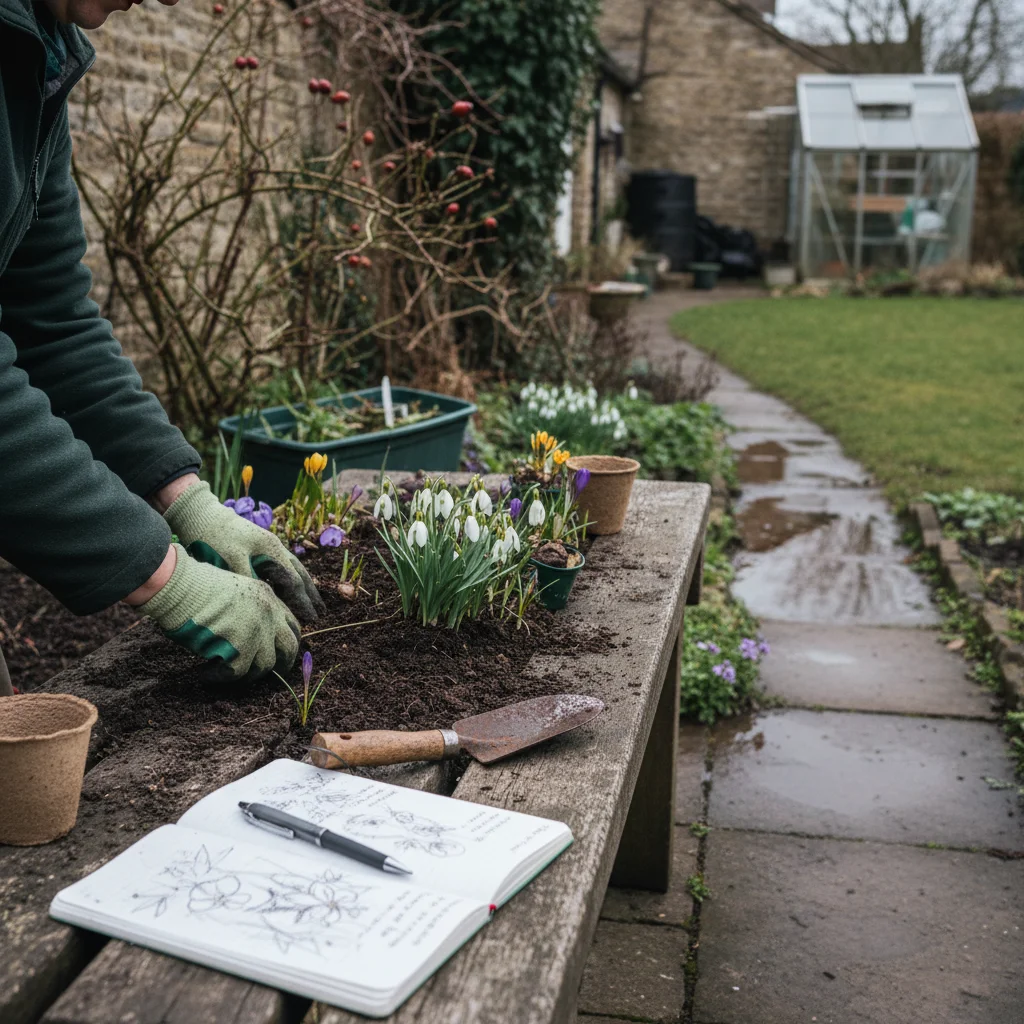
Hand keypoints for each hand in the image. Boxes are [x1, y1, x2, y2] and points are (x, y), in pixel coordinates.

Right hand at [138, 545, 299, 680]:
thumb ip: (250, 611)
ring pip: (265, 665)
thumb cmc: (193, 587)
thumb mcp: (233, 592)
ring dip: (245, 675)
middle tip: (264, 676)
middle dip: (281, 665)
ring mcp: (257, 629)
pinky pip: (237, 674)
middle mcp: (269, 613)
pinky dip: (219, 678)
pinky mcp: (240, 646)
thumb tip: (254, 640)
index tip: (279, 655)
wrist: (177, 585)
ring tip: (223, 674)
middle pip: (290, 647)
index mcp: (268, 597)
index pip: (292, 624)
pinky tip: (205, 675)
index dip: (286, 642)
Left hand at [162, 481, 324, 622]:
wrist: (200, 514)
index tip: (312, 619)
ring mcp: (267, 546)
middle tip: (321, 612)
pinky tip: (285, 589)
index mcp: (272, 550)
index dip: (302, 601)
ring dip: (302, 586)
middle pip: (299, 574)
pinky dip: (288, 580)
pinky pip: (280, 567)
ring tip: (311, 601)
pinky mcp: (258, 547)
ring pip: (292, 569)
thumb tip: (264, 601)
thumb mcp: (231, 559)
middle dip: (310, 594)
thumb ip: (249, 579)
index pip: (293, 581)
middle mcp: (274, 547)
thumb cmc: (214, 537)